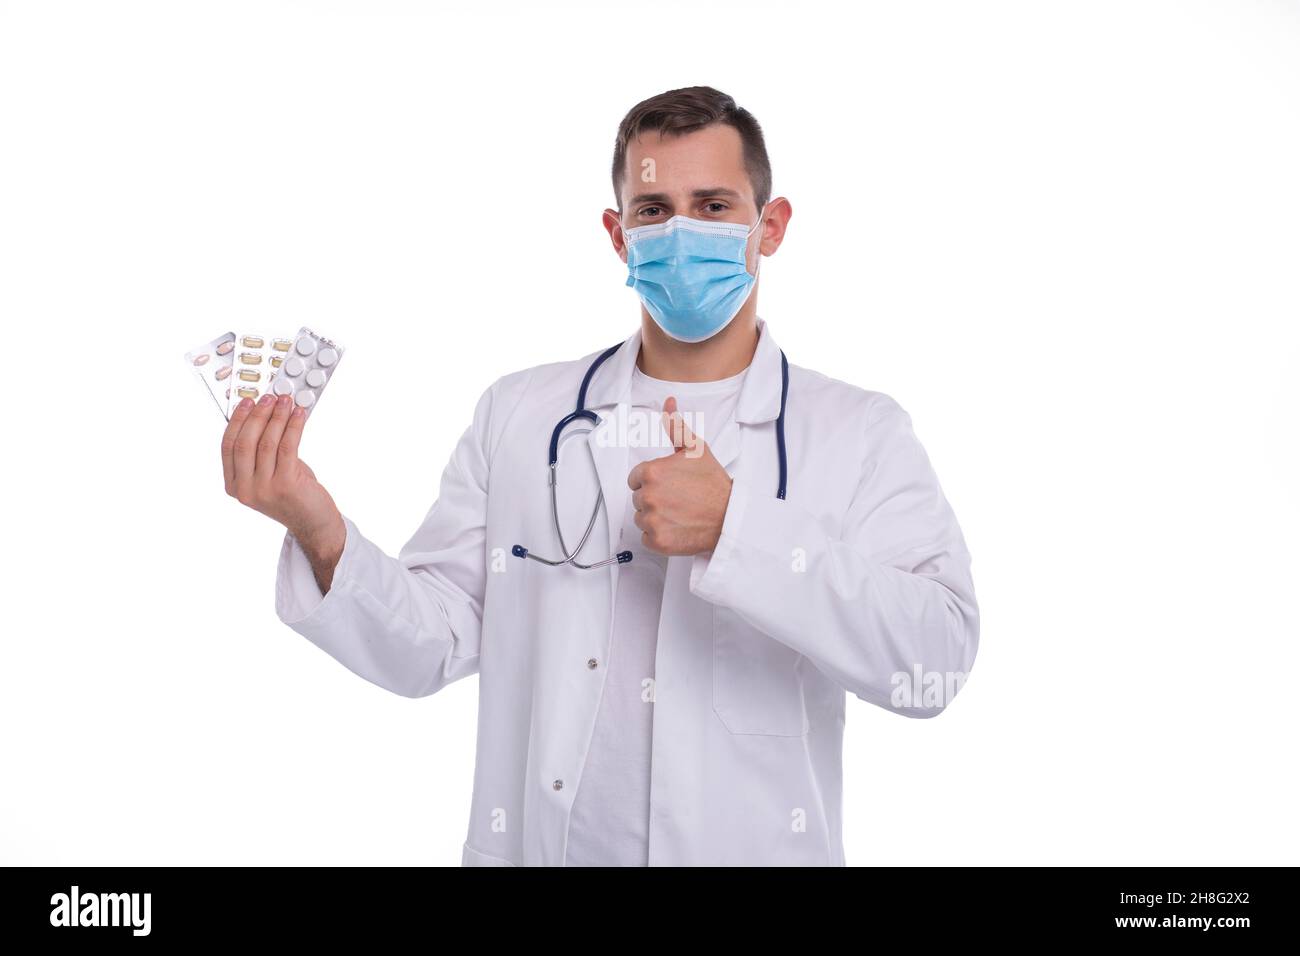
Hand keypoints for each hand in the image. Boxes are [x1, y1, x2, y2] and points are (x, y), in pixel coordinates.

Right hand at [221, 393, 344, 572]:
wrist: (314, 524)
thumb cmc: (294, 496)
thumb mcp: (268, 475)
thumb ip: (260, 452)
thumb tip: (263, 415)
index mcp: (234, 486)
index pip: (228, 446)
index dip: (237, 420)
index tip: (247, 401)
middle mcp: (245, 489)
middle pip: (245, 442)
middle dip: (257, 415)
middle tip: (269, 398)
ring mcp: (264, 489)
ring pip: (266, 442)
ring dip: (277, 417)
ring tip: (286, 401)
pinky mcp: (286, 485)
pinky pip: (287, 447)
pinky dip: (294, 426)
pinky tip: (299, 415)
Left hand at [627, 397, 733, 555]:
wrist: (729, 517)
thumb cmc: (712, 484)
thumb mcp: (696, 450)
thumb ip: (676, 427)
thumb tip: (668, 403)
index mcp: (652, 472)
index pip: (636, 478)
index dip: (652, 481)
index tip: (670, 485)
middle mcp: (648, 496)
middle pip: (638, 498)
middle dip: (654, 498)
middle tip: (678, 499)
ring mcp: (651, 520)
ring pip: (641, 518)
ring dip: (655, 517)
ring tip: (678, 513)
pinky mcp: (657, 541)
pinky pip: (646, 538)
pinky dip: (659, 536)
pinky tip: (676, 527)